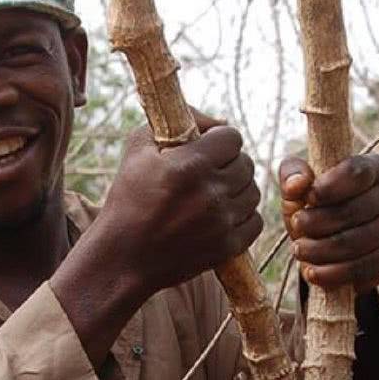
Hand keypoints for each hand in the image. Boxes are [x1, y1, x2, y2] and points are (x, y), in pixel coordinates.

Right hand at [98, 112, 262, 298]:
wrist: (123, 258)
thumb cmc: (127, 199)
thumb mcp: (138, 148)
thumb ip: (177, 121)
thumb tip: (218, 121)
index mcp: (190, 164)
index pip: (232, 137)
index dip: (219, 139)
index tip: (206, 148)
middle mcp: (211, 192)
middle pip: (246, 164)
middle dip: (229, 163)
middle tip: (209, 173)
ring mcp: (222, 222)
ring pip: (253, 192)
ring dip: (237, 190)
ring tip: (215, 195)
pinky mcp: (227, 247)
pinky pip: (255, 222)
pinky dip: (243, 217)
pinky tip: (222, 216)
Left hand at [280, 153, 378, 292]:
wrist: (337, 234)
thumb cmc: (317, 202)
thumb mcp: (300, 185)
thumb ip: (292, 175)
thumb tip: (296, 185)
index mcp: (376, 166)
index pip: (356, 172)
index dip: (329, 187)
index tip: (307, 198)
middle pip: (355, 211)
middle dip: (318, 222)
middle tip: (296, 227)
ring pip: (358, 243)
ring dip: (321, 250)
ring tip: (299, 250)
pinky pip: (364, 268)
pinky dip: (334, 274)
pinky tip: (313, 272)